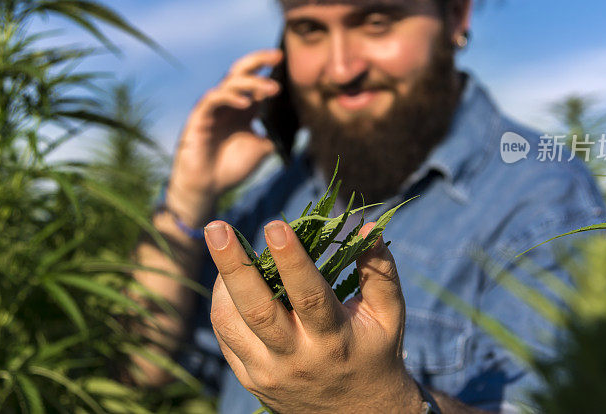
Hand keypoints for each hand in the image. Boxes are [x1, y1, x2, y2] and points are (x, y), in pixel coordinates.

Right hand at [167, 50, 283, 224]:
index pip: (256, 82)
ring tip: (272, 88)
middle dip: (259, 60)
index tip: (288, 62)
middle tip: (278, 56)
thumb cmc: (231, 168)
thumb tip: (296, 123)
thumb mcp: (261, 149)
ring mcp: (213, 108)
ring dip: (251, 82)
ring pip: (229, 82)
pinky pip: (213, 98)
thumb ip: (274, 133)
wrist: (209, 188)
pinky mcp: (199, 116)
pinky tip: (246, 103)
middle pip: (241, 72)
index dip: (269, 70)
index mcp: (242, 109)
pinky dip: (230, 96)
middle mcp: (227, 104)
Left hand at [204, 219, 422, 412]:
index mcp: (334, 340)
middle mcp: (297, 359)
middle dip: (233, 265)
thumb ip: (378, 270)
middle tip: (216, 228)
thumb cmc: (375, 351)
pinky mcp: (251, 380)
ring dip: (221, 281)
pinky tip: (228, 279)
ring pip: (231, 324)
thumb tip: (365, 227)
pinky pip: (225, 339)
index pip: (308, 296)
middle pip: (257, 309)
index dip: (291, 260)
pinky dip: (221, 304)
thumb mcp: (389, 314)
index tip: (275, 224)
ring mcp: (268, 373)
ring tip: (221, 243)